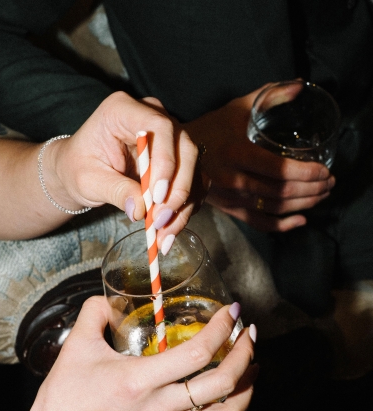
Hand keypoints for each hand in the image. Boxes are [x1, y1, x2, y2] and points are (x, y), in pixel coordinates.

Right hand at [30, 296, 256, 410]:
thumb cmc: (64, 398)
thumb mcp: (76, 347)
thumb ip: (93, 313)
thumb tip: (107, 298)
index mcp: (141, 380)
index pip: (198, 352)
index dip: (222, 328)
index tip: (232, 311)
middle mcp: (161, 407)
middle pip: (223, 384)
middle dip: (246, 355)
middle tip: (249, 334)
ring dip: (247, 392)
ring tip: (254, 370)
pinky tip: (222, 401)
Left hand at [47, 91, 202, 247]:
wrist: (80, 170)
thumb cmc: (78, 167)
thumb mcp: (88, 181)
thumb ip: (115, 191)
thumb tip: (140, 209)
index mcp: (125, 110)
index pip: (160, 127)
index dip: (165, 160)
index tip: (157, 196)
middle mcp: (154, 118)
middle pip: (185, 148)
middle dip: (178, 189)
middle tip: (161, 220)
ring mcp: (170, 138)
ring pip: (194, 169)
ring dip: (183, 206)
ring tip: (164, 236)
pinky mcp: (178, 161)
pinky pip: (193, 184)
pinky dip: (184, 209)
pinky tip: (169, 231)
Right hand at [184, 86, 335, 231]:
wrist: (178, 155)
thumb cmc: (211, 128)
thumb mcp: (237, 108)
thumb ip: (268, 95)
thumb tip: (298, 86)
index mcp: (237, 153)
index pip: (279, 169)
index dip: (307, 174)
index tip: (325, 171)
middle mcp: (233, 180)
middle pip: (281, 192)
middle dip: (312, 190)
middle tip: (330, 183)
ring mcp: (231, 198)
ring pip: (274, 209)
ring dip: (303, 205)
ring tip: (321, 196)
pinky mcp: (229, 209)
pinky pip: (259, 223)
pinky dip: (282, 225)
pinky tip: (301, 220)